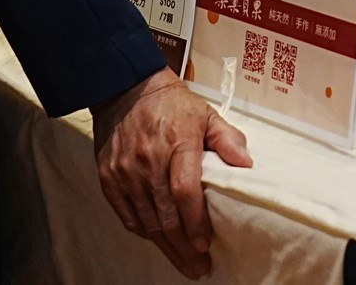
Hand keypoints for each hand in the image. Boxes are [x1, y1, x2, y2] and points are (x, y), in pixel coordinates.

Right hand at [92, 68, 253, 277]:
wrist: (126, 89)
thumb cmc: (171, 104)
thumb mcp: (206, 114)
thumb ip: (228, 139)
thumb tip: (246, 165)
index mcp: (177, 141)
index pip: (185, 190)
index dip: (195, 222)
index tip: (206, 244)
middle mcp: (148, 159)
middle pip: (166, 215)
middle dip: (184, 247)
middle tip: (199, 266)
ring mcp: (125, 170)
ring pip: (147, 221)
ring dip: (166, 247)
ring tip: (184, 263)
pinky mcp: (109, 176)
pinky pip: (127, 214)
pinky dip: (143, 232)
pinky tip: (159, 241)